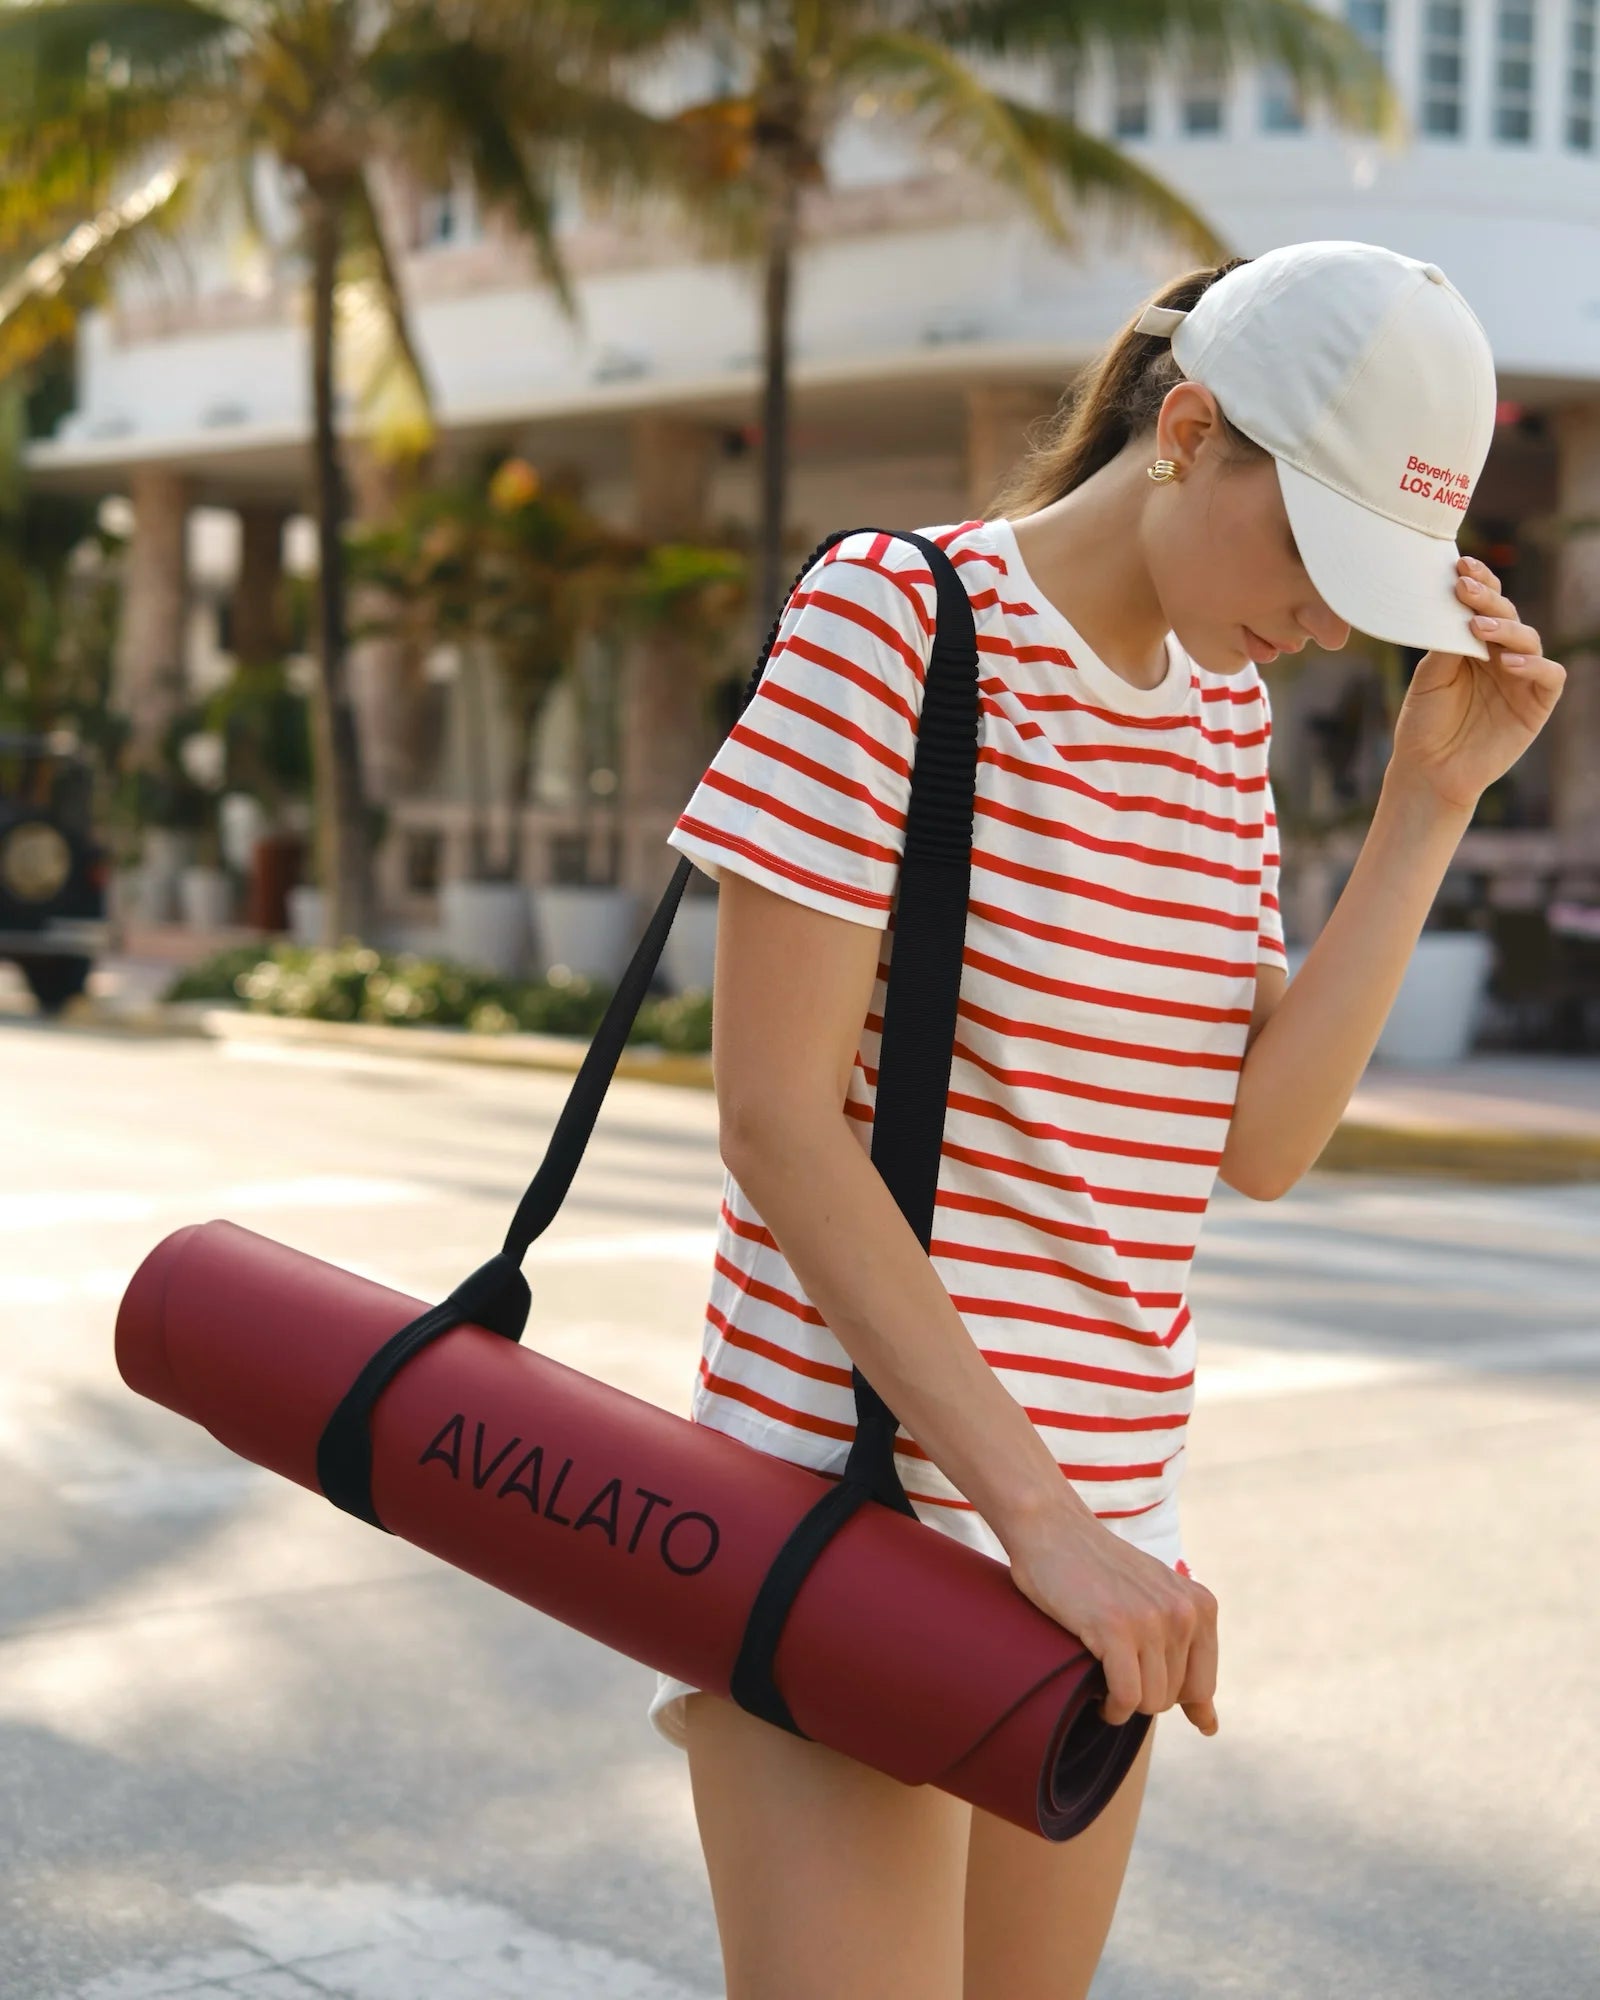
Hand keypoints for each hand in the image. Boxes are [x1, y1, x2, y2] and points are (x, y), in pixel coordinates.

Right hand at [1005, 1508, 1219, 1735]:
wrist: (1053, 1529)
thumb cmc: (1100, 1572)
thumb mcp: (1157, 1604)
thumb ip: (1188, 1658)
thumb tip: (1211, 1727)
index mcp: (1202, 1606)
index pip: (1201, 1688)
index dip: (1167, 1692)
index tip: (1141, 1675)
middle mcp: (1184, 1612)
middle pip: (1173, 1698)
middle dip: (1141, 1692)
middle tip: (1114, 1663)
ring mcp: (1151, 1620)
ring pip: (1150, 1702)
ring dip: (1122, 1701)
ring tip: (1102, 1671)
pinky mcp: (1115, 1628)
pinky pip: (1126, 1697)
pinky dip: (1111, 1707)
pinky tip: (1096, 1692)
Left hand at [1389, 555, 1566, 812]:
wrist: (1429, 771)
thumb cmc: (1424, 723)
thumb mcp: (1430, 677)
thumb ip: (1447, 644)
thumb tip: (1458, 609)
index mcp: (1474, 644)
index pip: (1483, 605)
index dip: (1478, 583)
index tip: (1459, 566)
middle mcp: (1501, 655)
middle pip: (1506, 615)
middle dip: (1487, 599)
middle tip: (1465, 589)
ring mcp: (1521, 678)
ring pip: (1529, 638)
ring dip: (1507, 629)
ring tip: (1480, 627)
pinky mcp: (1536, 704)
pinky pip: (1548, 675)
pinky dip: (1532, 664)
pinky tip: (1507, 662)